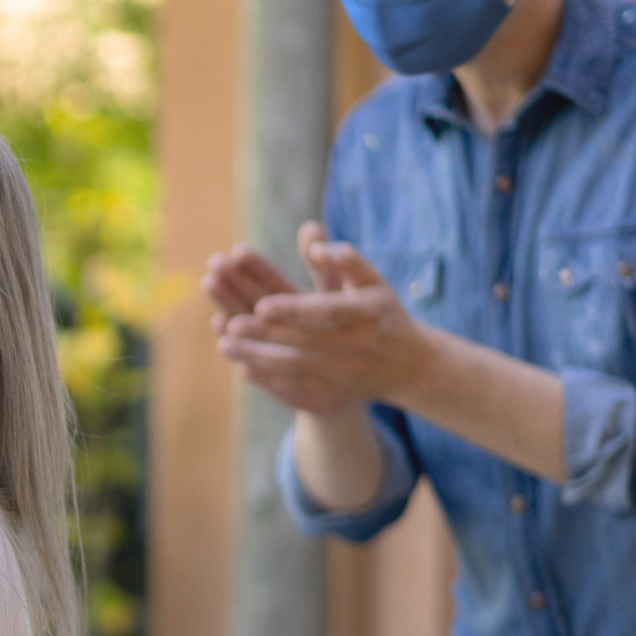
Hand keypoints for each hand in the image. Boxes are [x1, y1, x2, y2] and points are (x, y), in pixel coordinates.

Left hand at [210, 223, 432, 415]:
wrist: (410, 365)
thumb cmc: (384, 314)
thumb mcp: (374, 282)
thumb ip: (346, 259)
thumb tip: (315, 242)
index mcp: (368, 313)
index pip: (326, 311)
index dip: (293, 309)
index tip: (261, 304)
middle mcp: (360, 344)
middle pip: (306, 341)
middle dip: (265, 334)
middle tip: (231, 325)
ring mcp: (348, 373)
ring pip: (297, 368)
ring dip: (259, 358)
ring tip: (225, 345)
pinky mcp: (338, 394)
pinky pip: (300, 390)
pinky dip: (270, 381)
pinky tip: (244, 369)